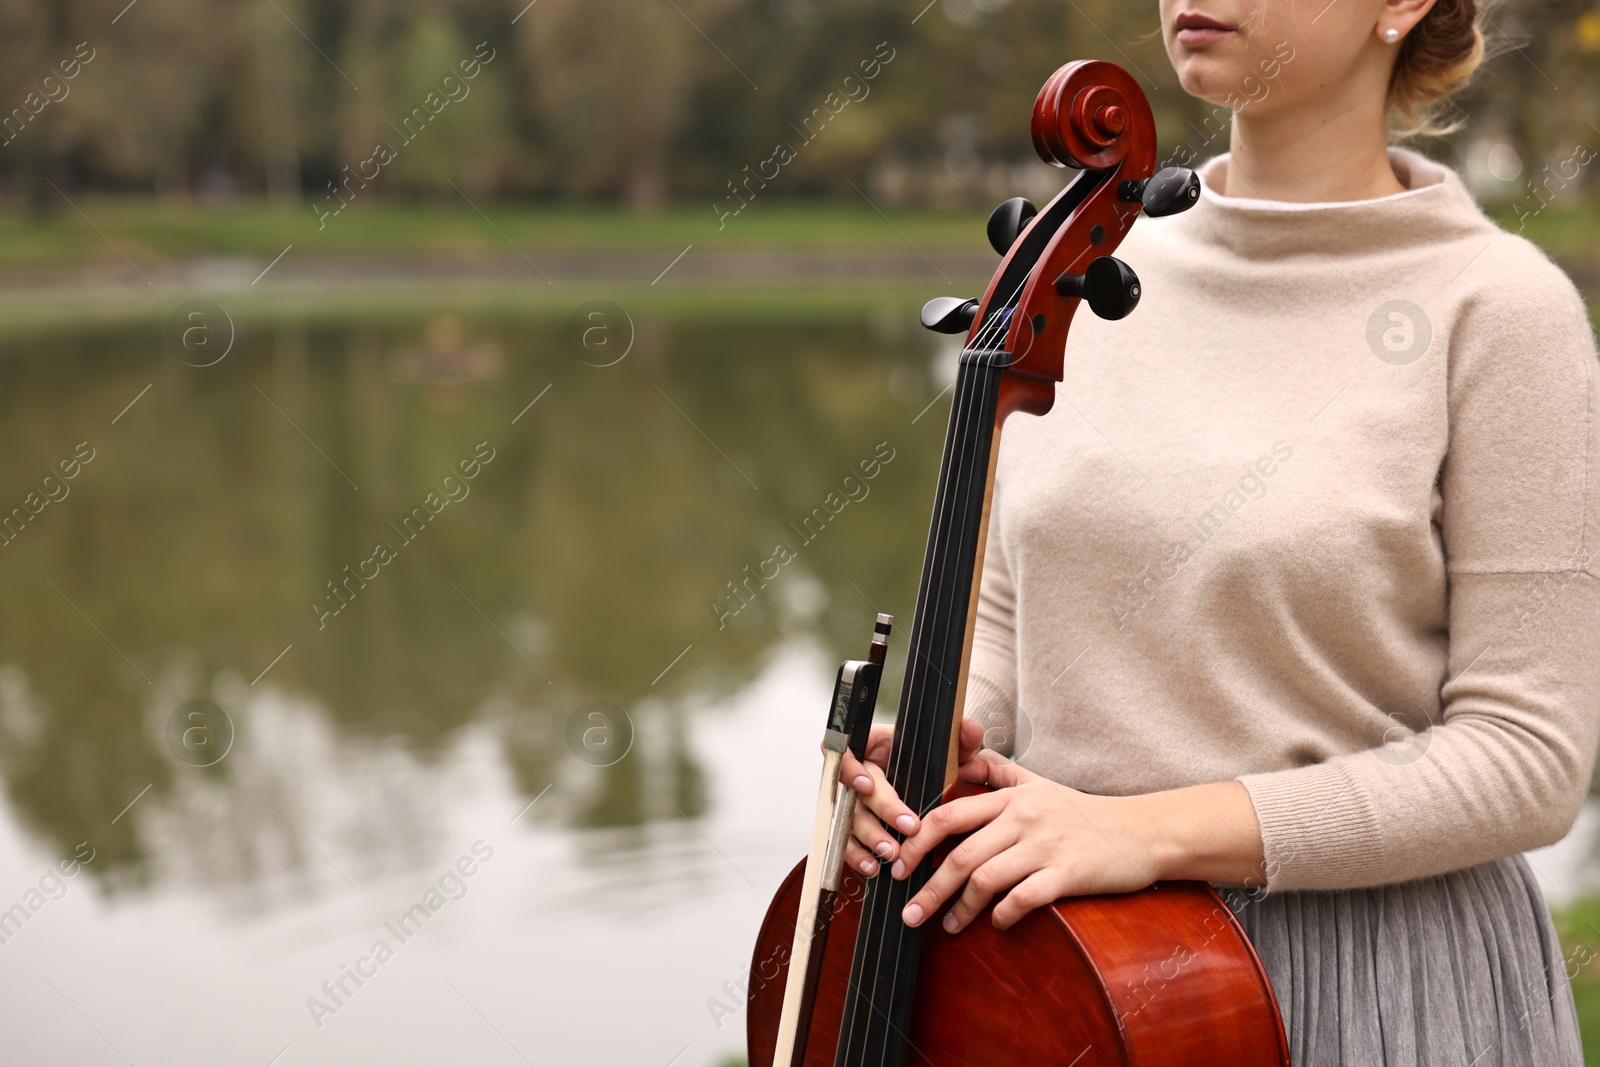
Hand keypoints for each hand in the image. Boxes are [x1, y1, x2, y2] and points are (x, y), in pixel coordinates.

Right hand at [837, 717, 986, 877]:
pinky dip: (857, 856)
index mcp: (871, 747)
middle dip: (881, 810)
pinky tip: (873, 866)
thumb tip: (969, 727)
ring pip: (849, 820)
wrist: (934, 791)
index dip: (850, 768)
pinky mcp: (853, 829)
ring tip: (892, 852)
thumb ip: (960, 739)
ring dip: (870, 837)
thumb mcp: (950, 752)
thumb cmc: (935, 768)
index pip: (845, 751)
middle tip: (908, 825)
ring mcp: (852, 804)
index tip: (868, 784)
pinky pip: (846, 843)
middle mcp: (856, 775)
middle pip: (853, 791)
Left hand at [892, 751, 1158, 931]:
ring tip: (949, 926)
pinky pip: (1024, 899)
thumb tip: (961, 759)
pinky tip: (996, 924)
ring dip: (961, 908)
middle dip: (928, 886)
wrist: (1143, 831)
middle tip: (909, 911)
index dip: (917, 842)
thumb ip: (997, 772)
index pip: (949, 815)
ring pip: (986, 879)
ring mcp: (1046, 847)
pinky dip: (1003, 915)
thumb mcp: (1038, 783)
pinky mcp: (1069, 874)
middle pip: (960, 854)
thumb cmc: (1084, 812)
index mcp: (1011, 798)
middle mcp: (1024, 819)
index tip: (899, 865)